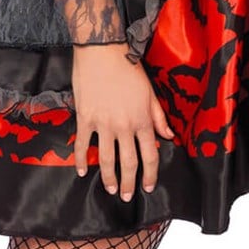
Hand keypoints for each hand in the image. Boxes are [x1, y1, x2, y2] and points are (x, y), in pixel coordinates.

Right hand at [72, 43, 174, 199]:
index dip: (150, 173)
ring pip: (106, 159)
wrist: (102, 51)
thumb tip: (168, 135)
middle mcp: (124, 126)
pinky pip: (81, 144)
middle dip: (129, 183)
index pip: (150, 154)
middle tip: (127, 196)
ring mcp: (103, 123)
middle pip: (129, 162)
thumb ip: (158, 116)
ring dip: (108, 178)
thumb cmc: (128, 68)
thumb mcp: (150, 91)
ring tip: (110, 190)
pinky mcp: (85, 118)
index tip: (148, 186)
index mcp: (142, 119)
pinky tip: (81, 172)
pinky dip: (80, 160)